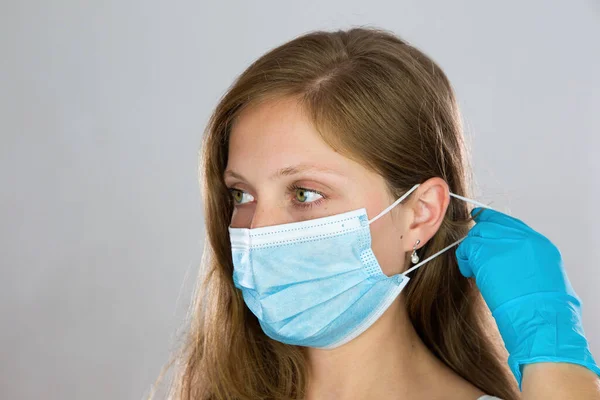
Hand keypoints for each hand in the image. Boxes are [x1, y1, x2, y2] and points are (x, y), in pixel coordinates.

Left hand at [455, 207, 599, 387]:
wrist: (540, 318)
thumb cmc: (545, 310)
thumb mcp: (546, 277)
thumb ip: (528, 261)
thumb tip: (512, 261)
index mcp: (540, 244)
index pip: (511, 224)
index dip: (494, 223)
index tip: (482, 223)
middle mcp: (522, 238)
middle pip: (492, 224)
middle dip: (480, 235)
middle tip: (472, 250)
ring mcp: (503, 243)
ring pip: (477, 233)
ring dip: (472, 249)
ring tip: (473, 268)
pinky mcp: (486, 254)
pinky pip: (466, 248)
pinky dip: (464, 259)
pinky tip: (470, 272)